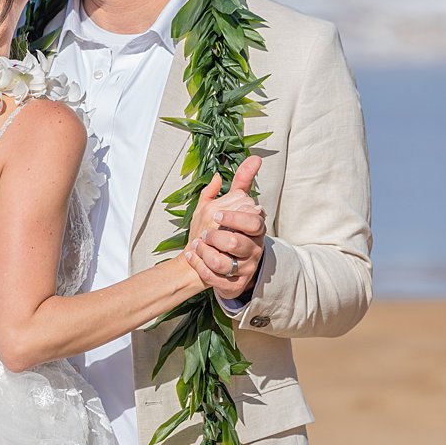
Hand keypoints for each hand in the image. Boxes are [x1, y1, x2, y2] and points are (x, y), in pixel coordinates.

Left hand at [184, 156, 265, 300]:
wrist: (207, 262)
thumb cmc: (217, 231)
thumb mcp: (225, 205)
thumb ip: (240, 184)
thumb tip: (253, 159)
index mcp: (254, 229)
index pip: (253, 221)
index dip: (233, 217)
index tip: (215, 214)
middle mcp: (254, 249)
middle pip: (239, 242)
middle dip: (217, 237)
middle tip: (203, 233)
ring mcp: (245, 268)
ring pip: (224, 262)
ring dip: (204, 252)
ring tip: (196, 245)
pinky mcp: (234, 285)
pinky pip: (216, 279)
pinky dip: (199, 267)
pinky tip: (191, 257)